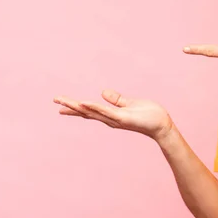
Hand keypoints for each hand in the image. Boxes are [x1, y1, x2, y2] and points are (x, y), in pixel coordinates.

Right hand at [53, 89, 172, 142]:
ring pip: (92, 112)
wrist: (162, 125)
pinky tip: (84, 103)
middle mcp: (110, 119)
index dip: (75, 107)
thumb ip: (117, 99)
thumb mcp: (130, 103)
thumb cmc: (148, 115)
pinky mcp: (123, 118)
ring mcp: (115, 119)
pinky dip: (95, 107)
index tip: (60, 103)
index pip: (89, 110)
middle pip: (86, 112)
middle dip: (70, 106)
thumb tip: (103, 92)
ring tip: (63, 101)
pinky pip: (107, 111)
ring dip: (78, 106)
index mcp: (110, 115)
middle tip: (55, 100)